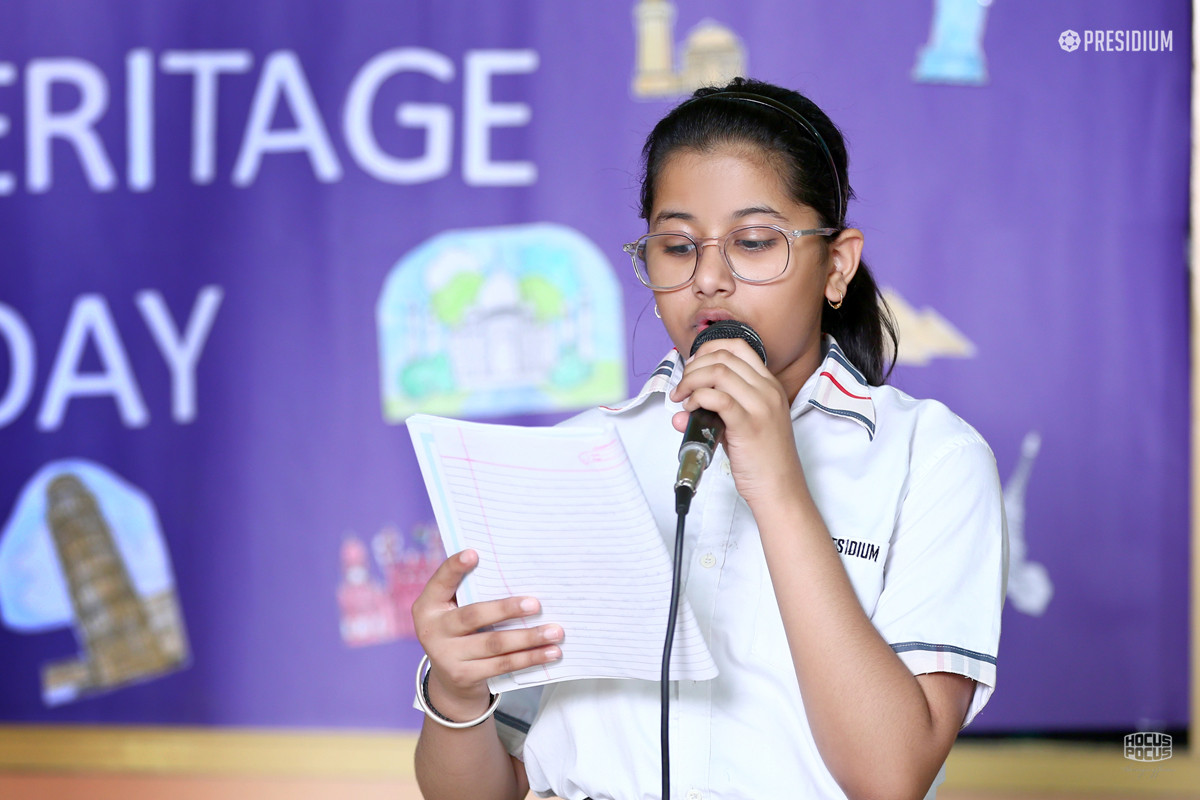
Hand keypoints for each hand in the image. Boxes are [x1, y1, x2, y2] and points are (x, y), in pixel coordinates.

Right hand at [412, 549, 562, 717]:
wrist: (450, 681)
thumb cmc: (461, 631)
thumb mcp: (455, 610)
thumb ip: (472, 592)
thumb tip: (517, 575)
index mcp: (428, 606)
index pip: (440, 582)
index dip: (454, 567)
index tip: (473, 553)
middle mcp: (432, 630)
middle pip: (473, 616)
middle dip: (506, 610)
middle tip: (536, 604)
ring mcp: (446, 656)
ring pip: (494, 644)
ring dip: (529, 637)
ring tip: (555, 631)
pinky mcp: (464, 676)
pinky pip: (503, 665)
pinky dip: (530, 658)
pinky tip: (550, 652)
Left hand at [669, 337, 804, 507]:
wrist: (780, 489)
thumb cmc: (762, 460)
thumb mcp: (740, 426)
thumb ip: (713, 413)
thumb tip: (680, 411)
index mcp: (770, 385)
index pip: (738, 347)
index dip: (709, 349)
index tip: (692, 365)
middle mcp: (768, 390)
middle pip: (724, 357)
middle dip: (693, 367)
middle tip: (681, 387)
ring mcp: (761, 406)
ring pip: (718, 373)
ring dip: (691, 381)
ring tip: (682, 399)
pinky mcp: (749, 425)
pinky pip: (717, 398)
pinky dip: (697, 399)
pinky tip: (691, 410)